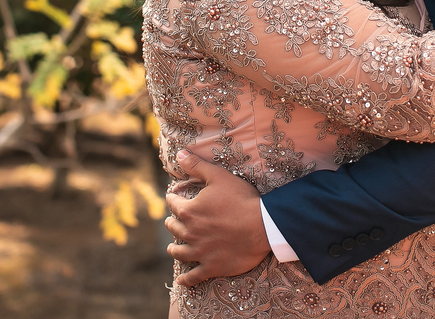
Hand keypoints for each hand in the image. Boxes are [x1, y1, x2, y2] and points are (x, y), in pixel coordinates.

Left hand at [165, 150, 270, 286]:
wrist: (262, 226)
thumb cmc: (241, 199)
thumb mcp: (218, 176)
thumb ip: (196, 165)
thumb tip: (179, 153)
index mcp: (189, 211)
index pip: (173, 203)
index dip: (173, 198)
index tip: (173, 197)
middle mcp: (190, 232)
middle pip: (174, 228)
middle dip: (172, 223)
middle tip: (172, 222)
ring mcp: (200, 252)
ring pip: (179, 252)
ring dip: (174, 249)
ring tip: (172, 248)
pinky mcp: (211, 267)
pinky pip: (193, 276)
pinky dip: (186, 280)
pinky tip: (181, 281)